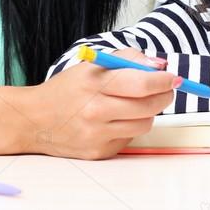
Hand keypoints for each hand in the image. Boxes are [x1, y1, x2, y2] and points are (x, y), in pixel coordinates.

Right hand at [25, 48, 179, 159]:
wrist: (35, 120)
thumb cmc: (66, 90)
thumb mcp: (91, 64)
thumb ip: (126, 58)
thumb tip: (159, 65)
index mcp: (94, 83)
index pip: (142, 83)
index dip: (164, 80)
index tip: (173, 77)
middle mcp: (96, 110)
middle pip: (149, 106)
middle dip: (163, 95)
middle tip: (164, 89)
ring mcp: (98, 134)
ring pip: (144, 124)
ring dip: (148, 112)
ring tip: (137, 103)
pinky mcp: (99, 151)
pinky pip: (130, 138)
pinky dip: (130, 126)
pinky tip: (117, 119)